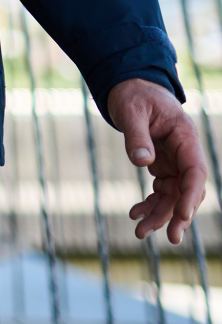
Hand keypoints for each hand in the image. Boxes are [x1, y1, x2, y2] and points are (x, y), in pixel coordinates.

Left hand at [107, 78, 206, 244]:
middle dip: (178, 215)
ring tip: (140, 233)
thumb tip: (142, 162)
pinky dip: (150, 204)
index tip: (183, 216)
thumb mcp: (130, 111)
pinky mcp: (163, 165)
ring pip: (174, 195)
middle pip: (187, 189)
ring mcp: (174, 160)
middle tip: (168, 237)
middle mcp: (183, 151)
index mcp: (184, 135)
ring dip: (160, 215)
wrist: (129, 87)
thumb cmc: (133, 94)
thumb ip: (136, 135)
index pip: (194, 171)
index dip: (191, 195)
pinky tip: (135, 214)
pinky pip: (161, 191)